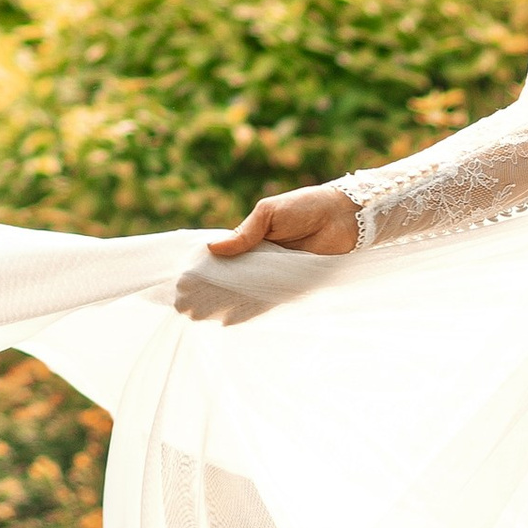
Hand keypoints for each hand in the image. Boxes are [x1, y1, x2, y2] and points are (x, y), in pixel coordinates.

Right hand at [178, 183, 360, 321]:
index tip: (182, 285)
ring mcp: (274, 274)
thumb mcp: (269, 213)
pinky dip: (250, 311)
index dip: (202, 271)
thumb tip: (213, 249)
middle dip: (207, 294)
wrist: (345, 216)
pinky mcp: (292, 286)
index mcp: (251, 239)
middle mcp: (260, 259)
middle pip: (229, 280)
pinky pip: (267, 301)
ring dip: (224, 305)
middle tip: (186, 308)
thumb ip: (244, 233)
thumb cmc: (306, 206)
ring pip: (244, 294)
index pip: (221, 259)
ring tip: (201, 317)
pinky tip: (229, 320)